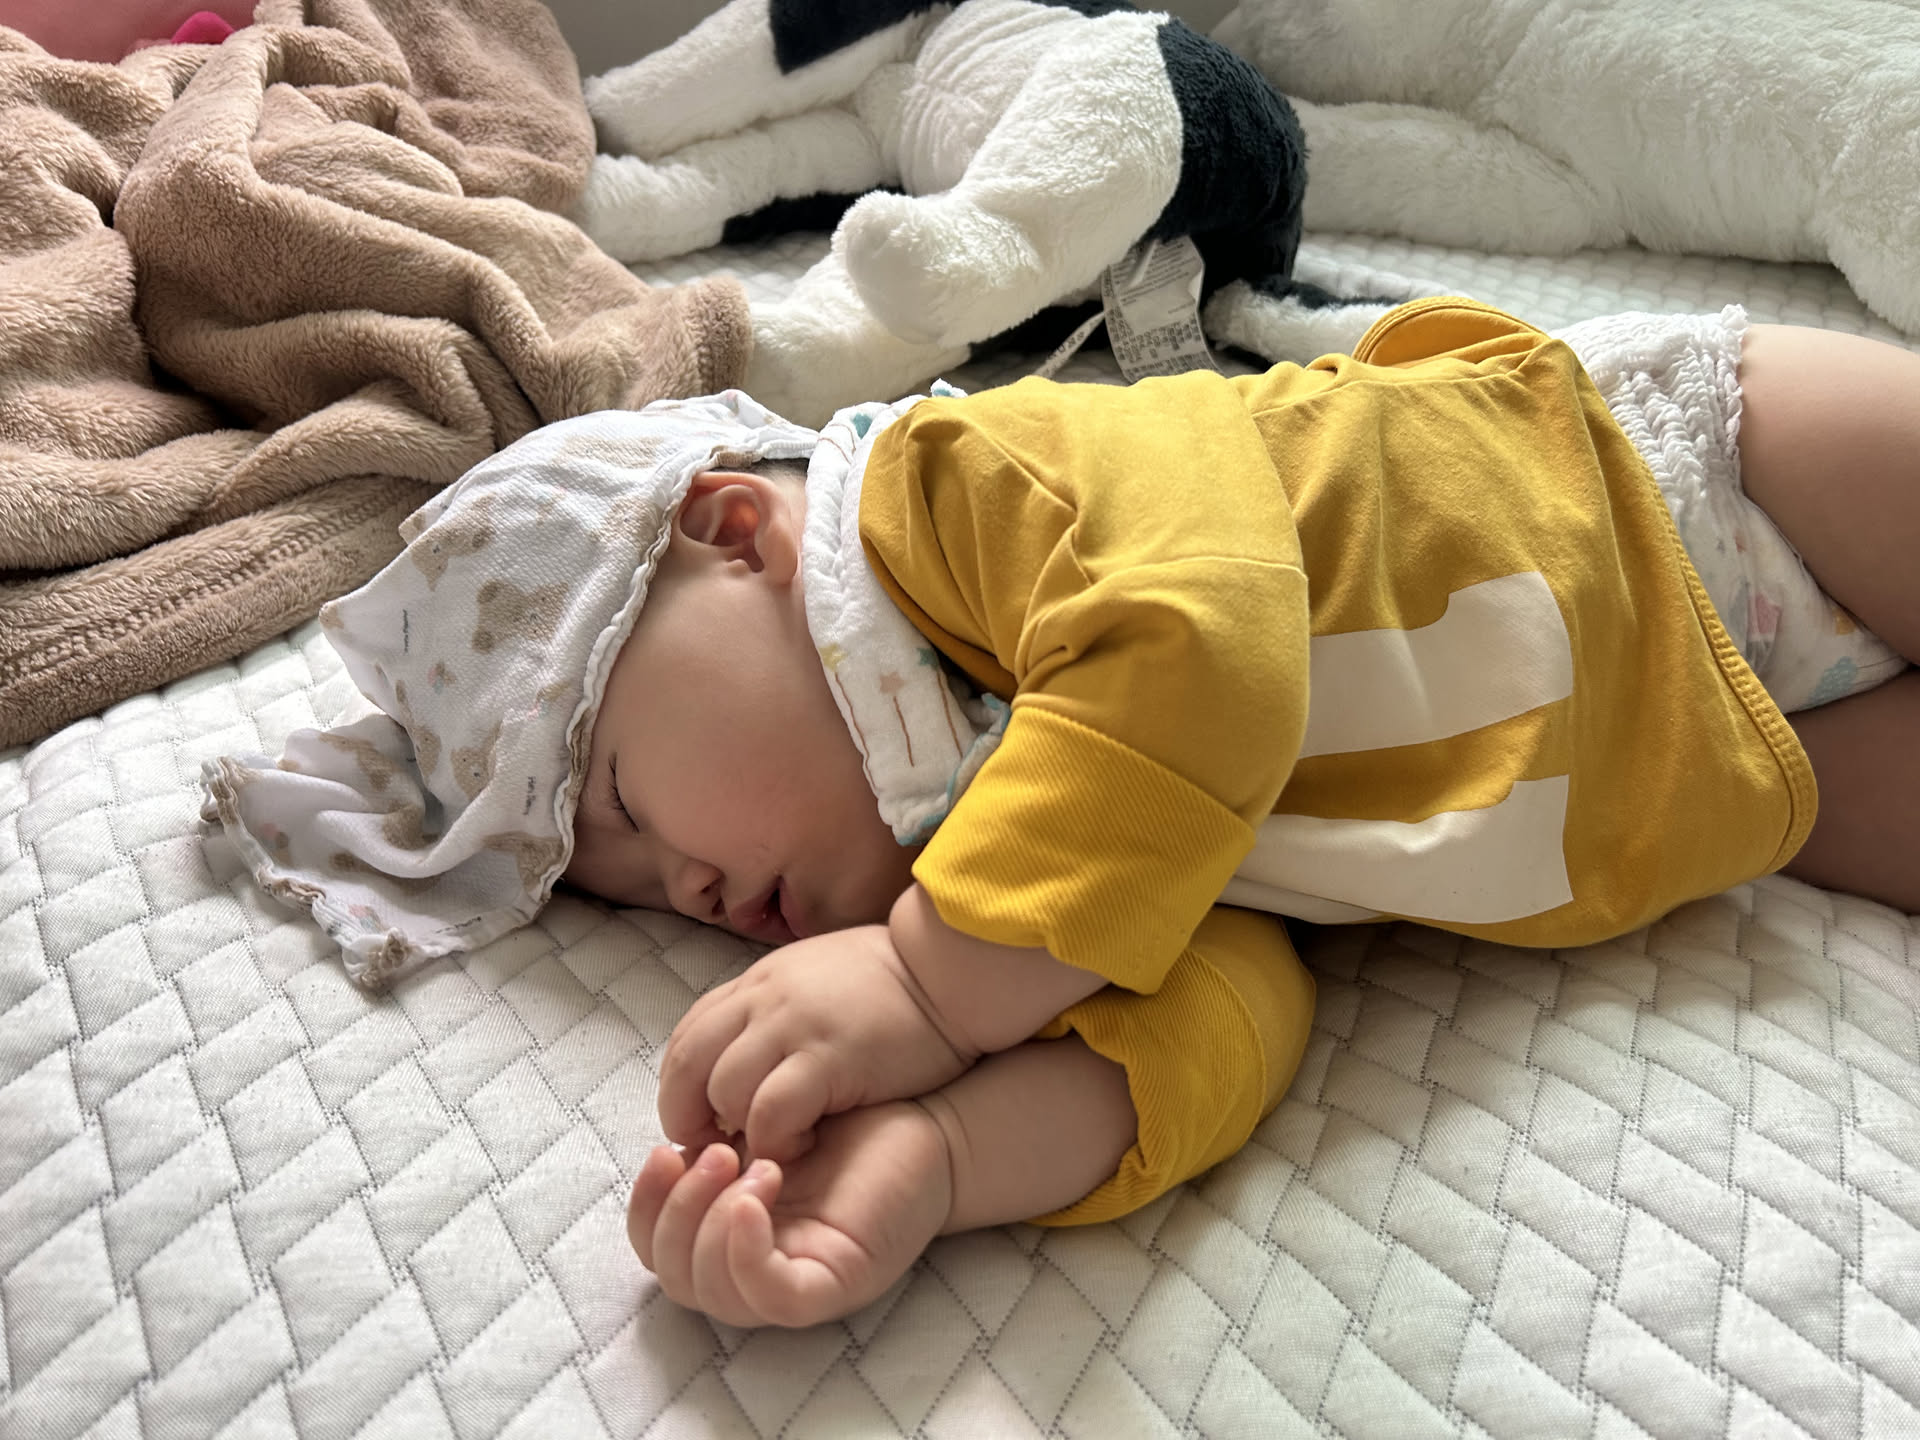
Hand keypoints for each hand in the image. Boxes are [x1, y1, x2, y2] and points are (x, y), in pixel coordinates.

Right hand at [627, 1101, 951, 1326]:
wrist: (927, 1127)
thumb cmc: (850, 1126)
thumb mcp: (765, 1130)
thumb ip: (716, 1144)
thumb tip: (671, 1142)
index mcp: (732, 1235)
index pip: (657, 1249)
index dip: (646, 1205)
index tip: (665, 1147)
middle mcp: (757, 1268)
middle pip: (675, 1277)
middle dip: (674, 1210)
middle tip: (717, 1150)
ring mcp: (794, 1281)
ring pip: (713, 1292)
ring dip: (710, 1221)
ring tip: (751, 1162)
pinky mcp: (832, 1285)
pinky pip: (769, 1296)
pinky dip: (745, 1252)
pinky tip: (754, 1198)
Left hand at [659, 925, 969, 1162]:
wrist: (949, 971)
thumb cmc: (891, 985)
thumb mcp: (815, 981)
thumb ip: (773, 1011)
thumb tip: (744, 1055)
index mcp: (757, 983)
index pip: (686, 1040)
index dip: (682, 1090)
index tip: (705, 1124)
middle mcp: (763, 1000)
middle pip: (685, 1067)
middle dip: (689, 1119)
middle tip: (718, 1151)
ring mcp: (793, 1026)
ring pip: (722, 1092)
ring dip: (736, 1133)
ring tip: (768, 1149)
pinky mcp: (828, 1057)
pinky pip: (772, 1111)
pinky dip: (776, 1140)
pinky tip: (803, 1146)